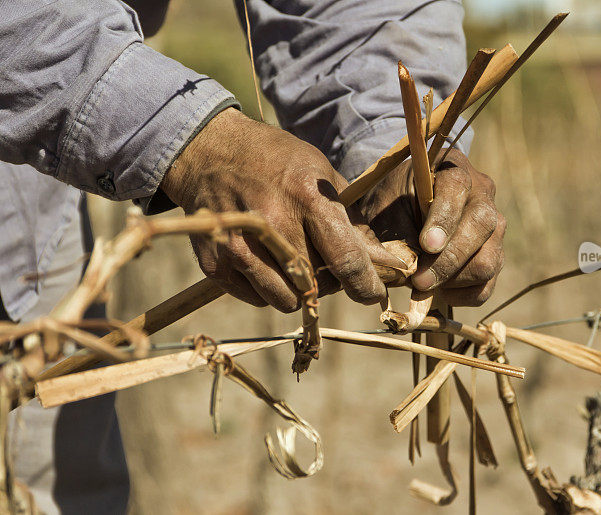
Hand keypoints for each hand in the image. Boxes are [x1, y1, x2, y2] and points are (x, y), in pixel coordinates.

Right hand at [160, 108, 402, 310]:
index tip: (372, 293)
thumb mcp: (320, 174)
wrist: (208, 152)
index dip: (366, 285)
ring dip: (299, 292)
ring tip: (296, 263)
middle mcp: (271, 225)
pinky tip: (268, 261)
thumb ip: (352, 222)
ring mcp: (238, 247)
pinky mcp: (215, 264)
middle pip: (317, 286)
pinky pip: (257, 299)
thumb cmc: (275, 161)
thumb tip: (384, 261)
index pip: (347, 260)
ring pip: (286, 301)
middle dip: (331, 283)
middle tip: (327, 265)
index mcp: (305, 198)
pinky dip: (269, 288)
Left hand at [359, 149, 504, 305]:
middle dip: (449, 260)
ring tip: (423, 285)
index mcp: (453, 170)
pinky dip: (461, 295)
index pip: (457, 189)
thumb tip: (410, 270)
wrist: (403, 207)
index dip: (444, 220)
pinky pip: (486, 286)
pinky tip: (438, 291)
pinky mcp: (494, 256)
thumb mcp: (386, 207)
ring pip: (488, 261)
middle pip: (482, 226)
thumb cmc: (393, 202)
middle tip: (419, 281)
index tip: (427, 244)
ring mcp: (494, 228)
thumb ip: (398, 231)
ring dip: (454, 280)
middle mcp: (482, 195)